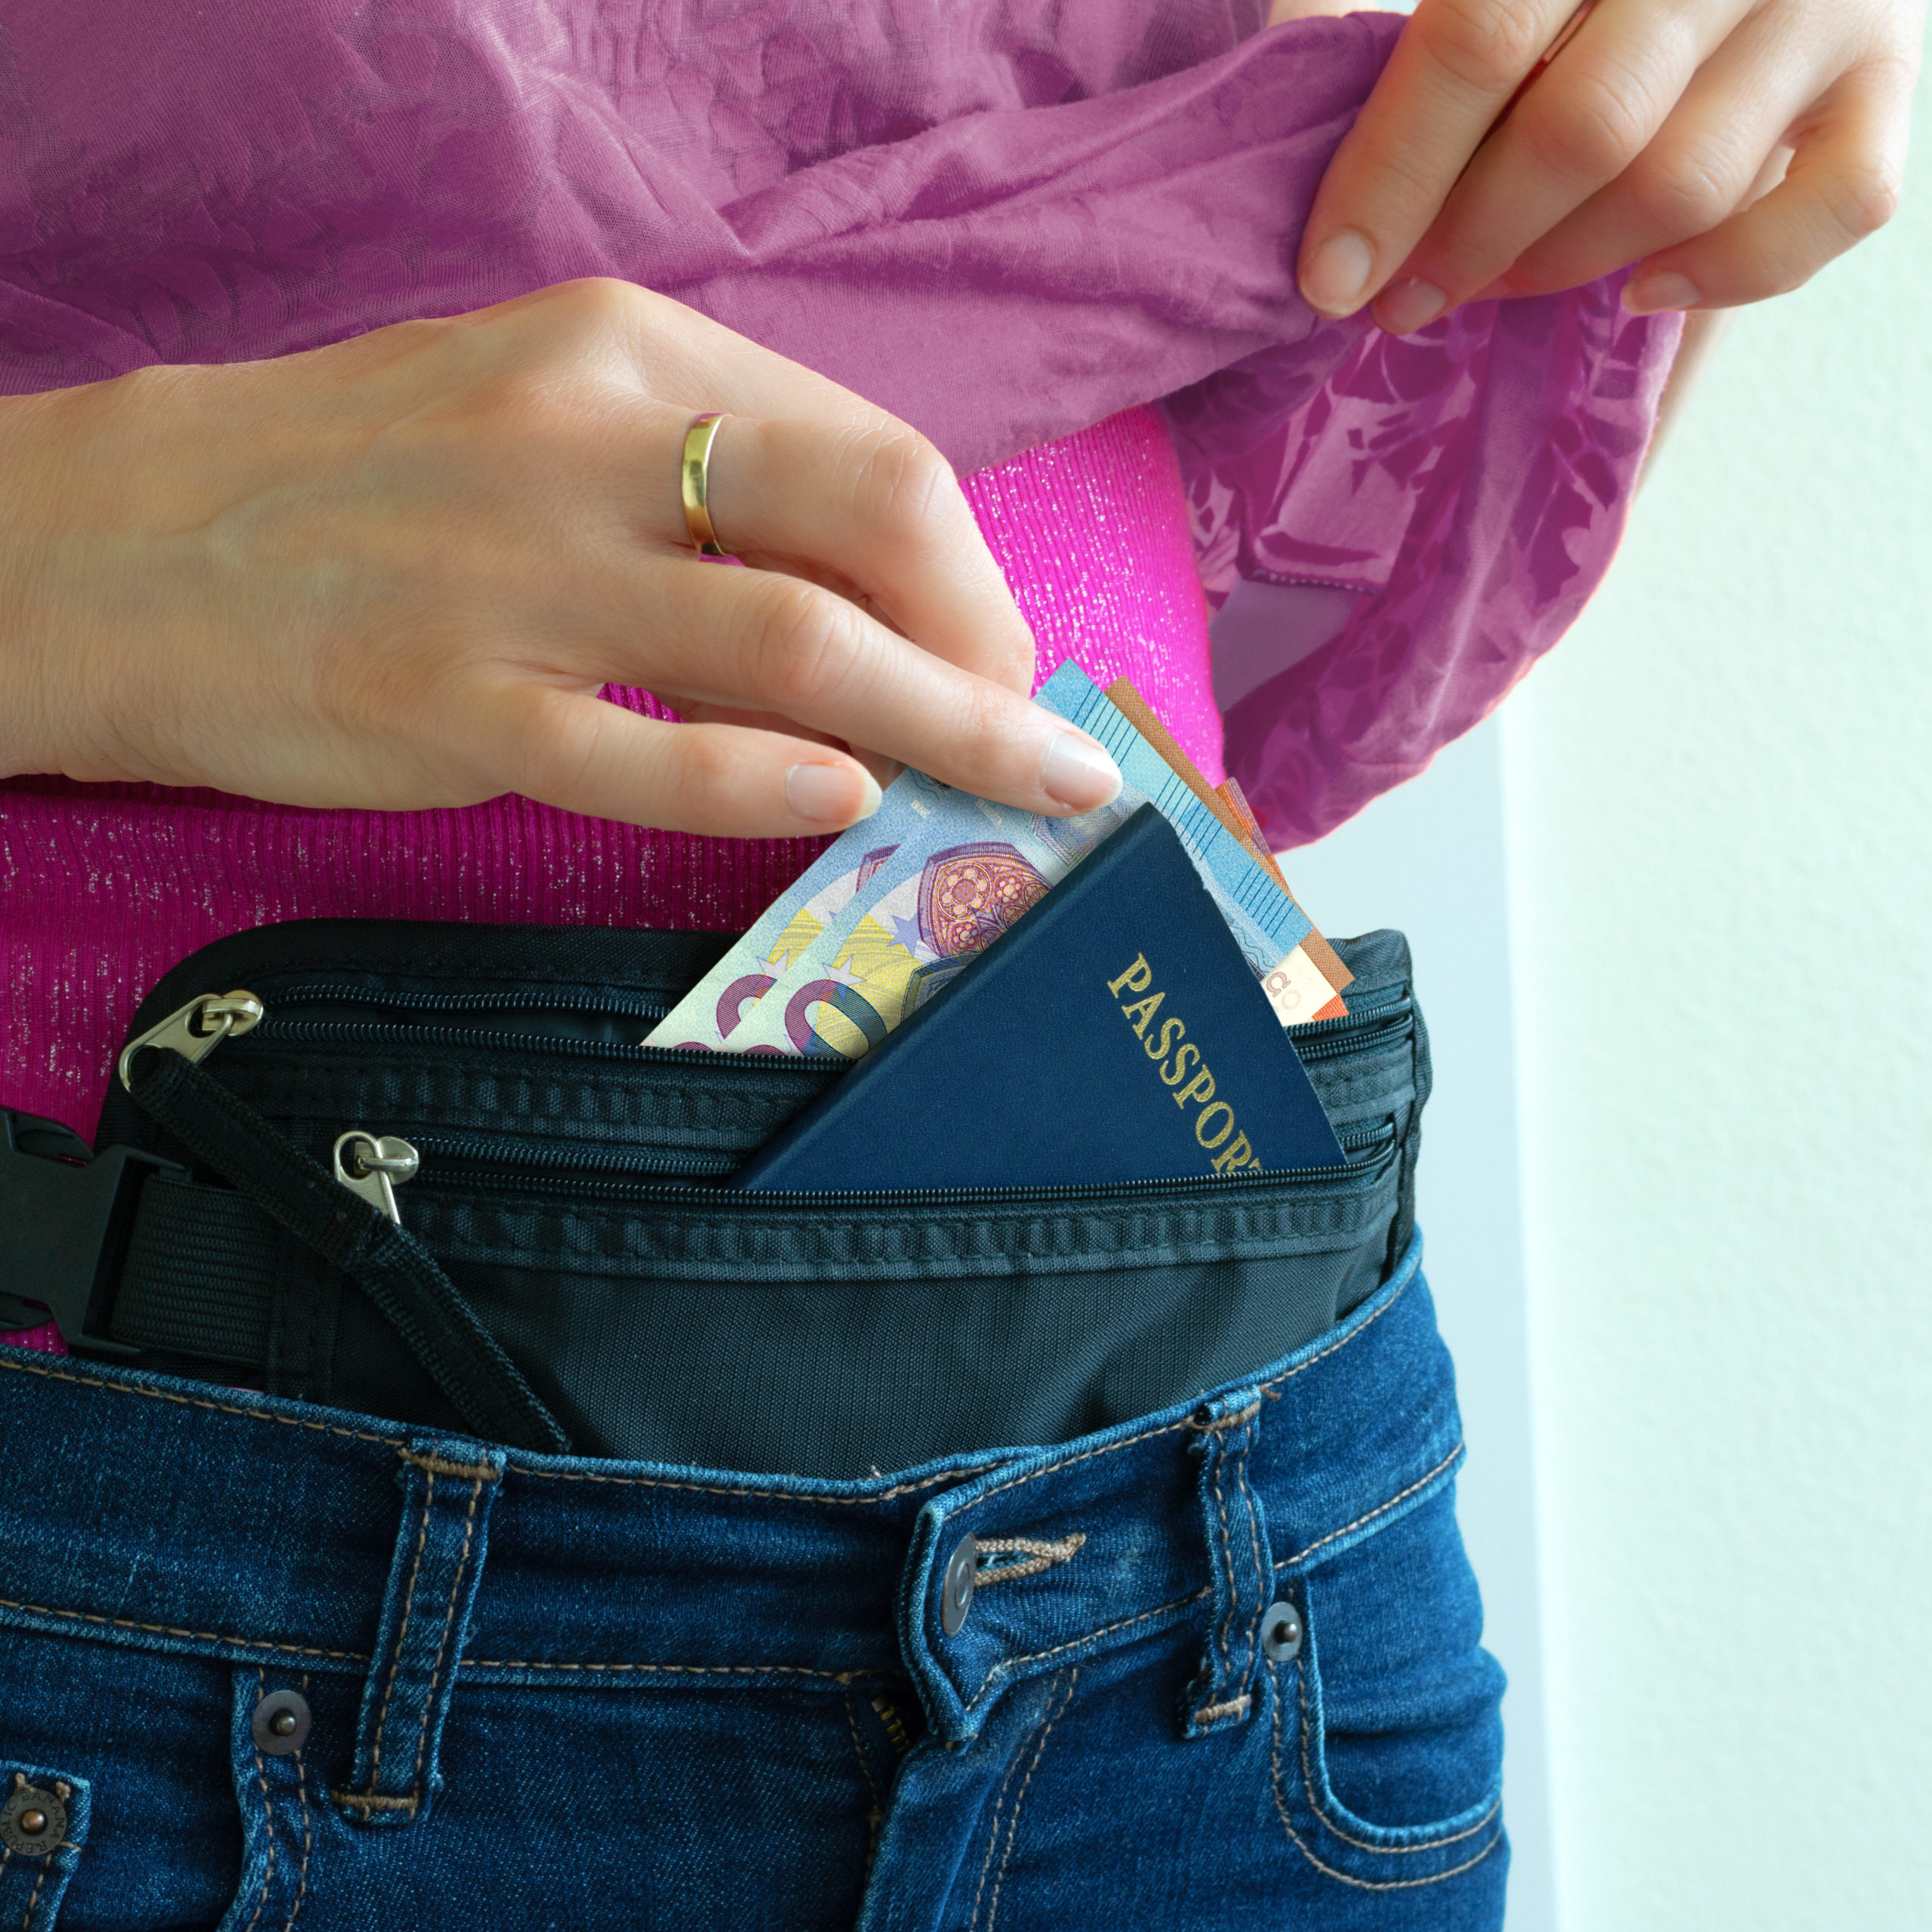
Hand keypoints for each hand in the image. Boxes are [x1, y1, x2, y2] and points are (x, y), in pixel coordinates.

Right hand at [0, 279, 1122, 835]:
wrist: (120, 541)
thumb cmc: (360, 487)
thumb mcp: (542, 421)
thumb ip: (702, 486)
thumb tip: (871, 599)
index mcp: (627, 350)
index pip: (870, 456)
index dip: (969, 576)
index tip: (1001, 660)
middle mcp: (585, 436)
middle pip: (871, 522)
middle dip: (988, 647)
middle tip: (1028, 748)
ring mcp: (512, 571)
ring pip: (789, 641)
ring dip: (939, 724)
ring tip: (1008, 794)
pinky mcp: (441, 696)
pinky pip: (640, 750)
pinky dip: (764, 782)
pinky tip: (845, 805)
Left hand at [1275, 0, 1921, 328]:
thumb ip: (1418, 19)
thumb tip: (1292, 78)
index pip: (1478, 40)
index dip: (1390, 174)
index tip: (1331, 275)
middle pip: (1583, 130)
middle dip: (1468, 242)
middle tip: (1403, 300)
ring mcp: (1834, 3)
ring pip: (1682, 187)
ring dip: (1563, 269)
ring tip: (1490, 286)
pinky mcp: (1890, 80)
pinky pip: (1828, 213)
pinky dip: (1729, 273)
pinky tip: (1640, 289)